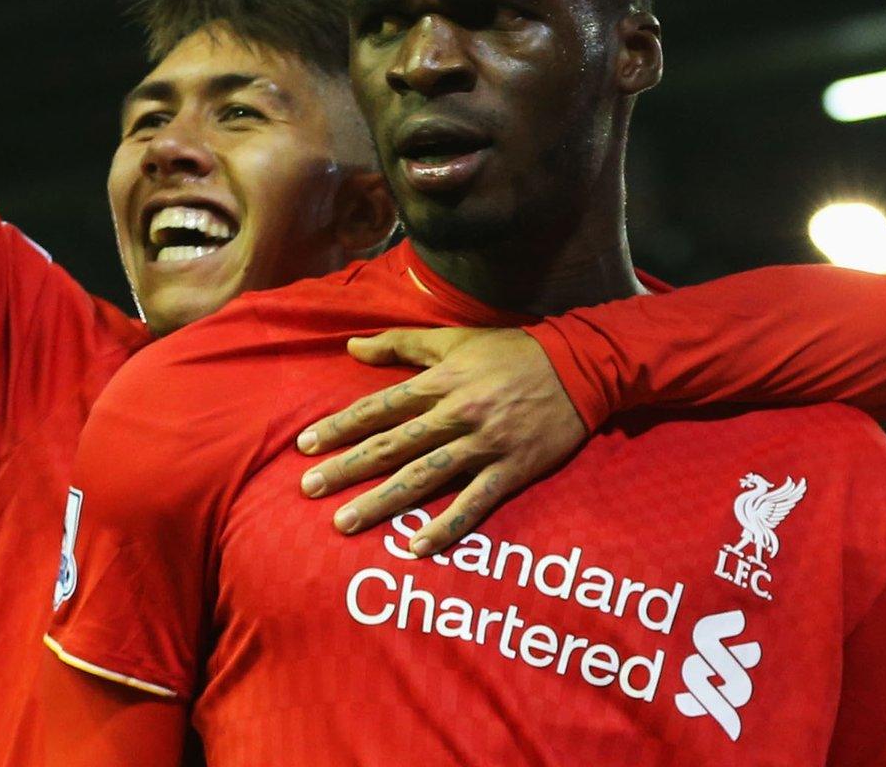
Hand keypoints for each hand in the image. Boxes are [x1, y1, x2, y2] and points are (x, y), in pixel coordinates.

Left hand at [295, 328, 587, 556]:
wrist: (580, 366)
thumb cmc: (512, 351)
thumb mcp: (455, 340)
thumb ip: (401, 344)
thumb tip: (352, 345)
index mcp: (440, 383)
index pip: (379, 407)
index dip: (340, 426)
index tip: (305, 445)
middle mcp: (456, 415)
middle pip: (391, 445)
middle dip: (346, 468)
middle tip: (308, 489)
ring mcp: (484, 445)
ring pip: (423, 477)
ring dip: (382, 502)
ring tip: (345, 523)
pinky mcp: (511, 470)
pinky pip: (474, 503)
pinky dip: (446, 526)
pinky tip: (416, 546)